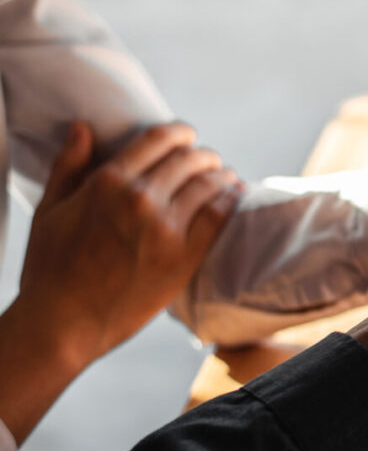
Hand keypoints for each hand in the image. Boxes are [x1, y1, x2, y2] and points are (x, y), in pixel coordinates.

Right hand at [0, 121, 243, 440]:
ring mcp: (165, 228)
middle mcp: (140, 199)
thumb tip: (83, 128)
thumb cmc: (50, 268)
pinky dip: (232, 200)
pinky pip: (220, 216)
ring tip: (225, 177)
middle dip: (202, 155)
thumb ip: (69, 166)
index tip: (187, 136)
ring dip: (221, 175)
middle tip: (208, 160)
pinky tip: (235, 196)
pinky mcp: (184, 257)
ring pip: (209, 184)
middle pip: (189, 159)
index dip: (180, 132)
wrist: (64, 322)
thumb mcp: (49, 210)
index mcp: (107, 182)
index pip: (159, 139)